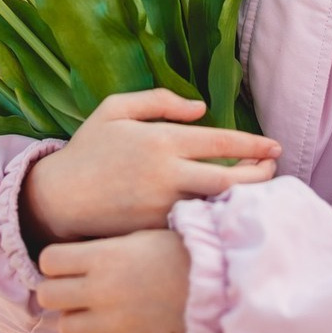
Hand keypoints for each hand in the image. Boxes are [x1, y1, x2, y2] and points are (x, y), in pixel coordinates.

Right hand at [20, 89, 280, 247]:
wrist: (57, 200)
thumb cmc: (87, 149)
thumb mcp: (115, 110)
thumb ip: (159, 101)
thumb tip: (202, 108)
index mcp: (159, 140)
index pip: (220, 141)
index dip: (253, 144)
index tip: (274, 146)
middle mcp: (166, 174)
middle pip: (229, 178)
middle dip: (259, 174)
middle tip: (273, 170)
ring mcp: (162, 206)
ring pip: (217, 204)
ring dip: (243, 198)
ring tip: (259, 190)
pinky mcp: (156, 230)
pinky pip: (197, 223)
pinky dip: (217, 217)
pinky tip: (229, 211)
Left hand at [37, 229, 189, 332]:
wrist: (214, 283)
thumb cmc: (177, 252)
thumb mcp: (136, 236)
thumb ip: (102, 248)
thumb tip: (73, 258)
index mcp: (103, 256)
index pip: (48, 260)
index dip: (54, 262)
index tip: (67, 265)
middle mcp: (101, 288)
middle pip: (47, 295)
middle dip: (57, 291)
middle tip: (74, 290)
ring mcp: (113, 320)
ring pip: (64, 328)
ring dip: (74, 320)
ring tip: (91, 314)